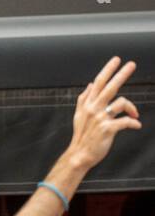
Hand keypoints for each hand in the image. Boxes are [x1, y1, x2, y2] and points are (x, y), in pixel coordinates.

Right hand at [67, 57, 140, 171]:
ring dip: (132, 107)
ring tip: (135, 113)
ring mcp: (100, 119)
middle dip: (121, 74)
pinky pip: (126, 121)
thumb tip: (90, 85)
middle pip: (110, 88)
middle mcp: (94, 110)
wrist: (79, 156)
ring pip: (121, 103)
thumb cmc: (81, 137)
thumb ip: (83, 99)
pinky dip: (133, 123)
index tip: (117, 60)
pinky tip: (136, 125)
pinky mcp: (107, 129)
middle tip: (132, 64)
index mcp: (88, 105)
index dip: (108, 70)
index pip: (98, 83)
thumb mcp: (78, 116)